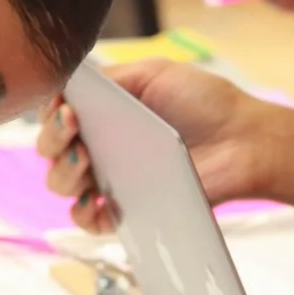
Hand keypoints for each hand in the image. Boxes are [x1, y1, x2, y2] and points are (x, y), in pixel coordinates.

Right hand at [38, 60, 280, 233]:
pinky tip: (92, 200)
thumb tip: (67, 86)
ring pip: (61, 184)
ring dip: (62, 172)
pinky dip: (82, 213)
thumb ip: (110, 79)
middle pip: (49, 150)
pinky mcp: (127, 210)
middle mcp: (100, 145)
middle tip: (74, 129)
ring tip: (85, 159)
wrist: (244, 140)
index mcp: (102, 111)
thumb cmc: (205, 102)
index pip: (55, 114)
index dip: (50, 113)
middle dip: (51, 140)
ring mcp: (111, 179)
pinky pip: (89, 220)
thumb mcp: (154, 74)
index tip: (66, 108)